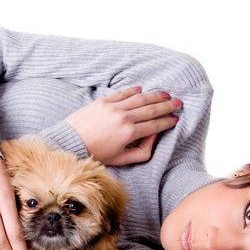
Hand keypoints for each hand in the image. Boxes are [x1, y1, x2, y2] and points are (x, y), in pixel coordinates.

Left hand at [66, 86, 181, 165]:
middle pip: (151, 108)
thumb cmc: (97, 153)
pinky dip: (133, 90)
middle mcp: (124, 117)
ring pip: (139, 98)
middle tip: (177, 103)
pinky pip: (123, 93)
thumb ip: (142, 151)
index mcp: (129, 133)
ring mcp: (113, 107)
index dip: (167, 121)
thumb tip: (154, 137)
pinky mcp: (103, 101)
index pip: (155, 124)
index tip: (175, 118)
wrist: (71, 142)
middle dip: (166, 106)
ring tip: (165, 95)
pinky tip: (141, 89)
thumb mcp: (122, 159)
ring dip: (154, 95)